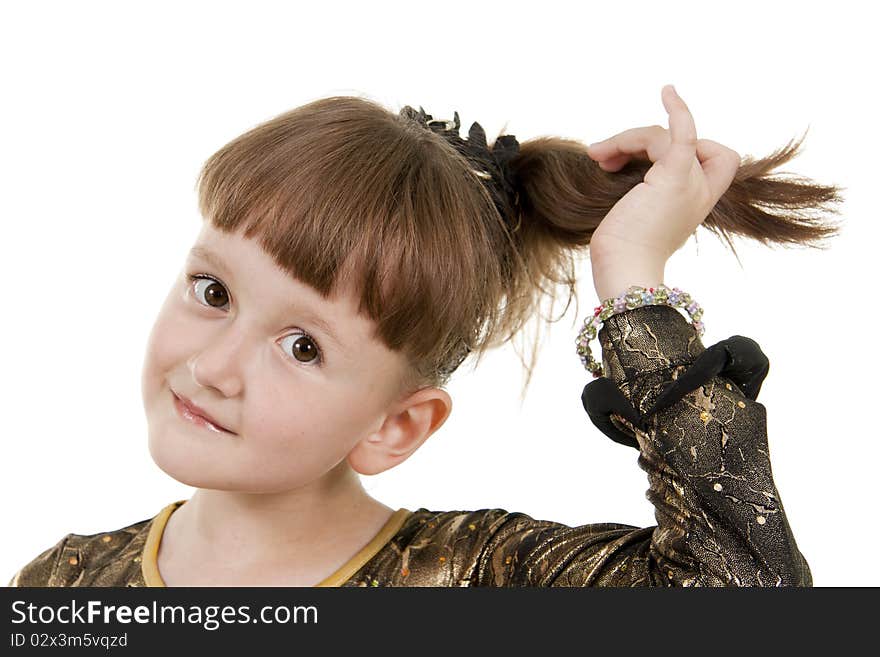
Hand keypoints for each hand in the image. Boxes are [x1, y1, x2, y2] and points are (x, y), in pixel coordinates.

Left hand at [587, 85, 740, 266]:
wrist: (623, 269)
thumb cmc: (621, 251)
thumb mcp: (636, 214)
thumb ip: (642, 188)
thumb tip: (614, 160)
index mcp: (696, 202)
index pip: (716, 159)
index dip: (687, 144)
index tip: (638, 157)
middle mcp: (700, 191)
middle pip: (681, 140)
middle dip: (642, 140)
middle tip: (604, 156)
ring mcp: (691, 183)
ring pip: (660, 136)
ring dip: (624, 139)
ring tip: (597, 156)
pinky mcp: (675, 177)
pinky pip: (683, 132)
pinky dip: (677, 109)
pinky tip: (667, 90)